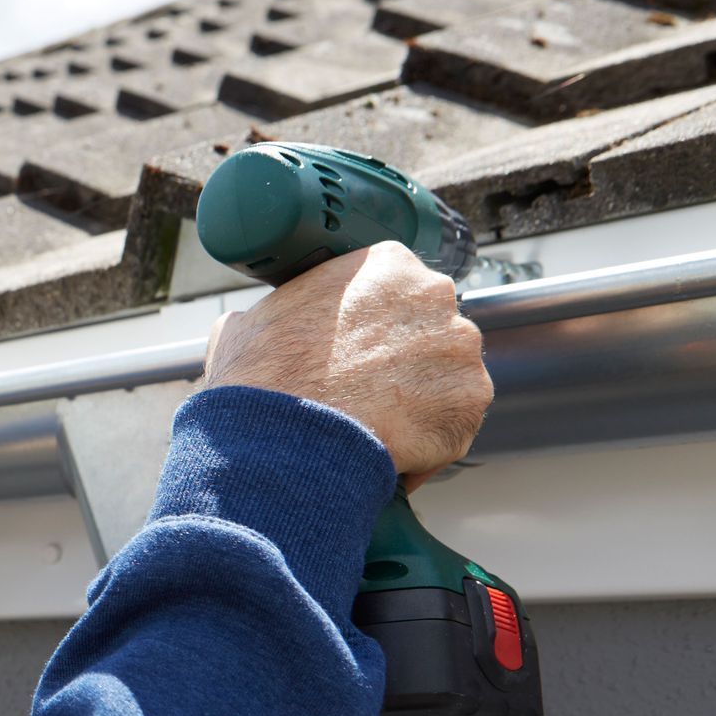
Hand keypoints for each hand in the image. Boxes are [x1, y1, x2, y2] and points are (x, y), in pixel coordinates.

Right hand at [200, 242, 492, 487]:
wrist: (280, 437)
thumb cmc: (260, 379)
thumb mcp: (244, 326)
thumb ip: (271, 315)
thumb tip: (251, 327)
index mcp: (386, 263)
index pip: (395, 292)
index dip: (374, 328)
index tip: (356, 353)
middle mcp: (434, 294)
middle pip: (429, 331)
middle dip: (404, 361)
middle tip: (365, 391)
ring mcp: (459, 348)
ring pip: (446, 378)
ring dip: (419, 401)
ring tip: (374, 428)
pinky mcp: (470, 402)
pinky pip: (454, 424)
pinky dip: (428, 443)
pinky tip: (388, 451)